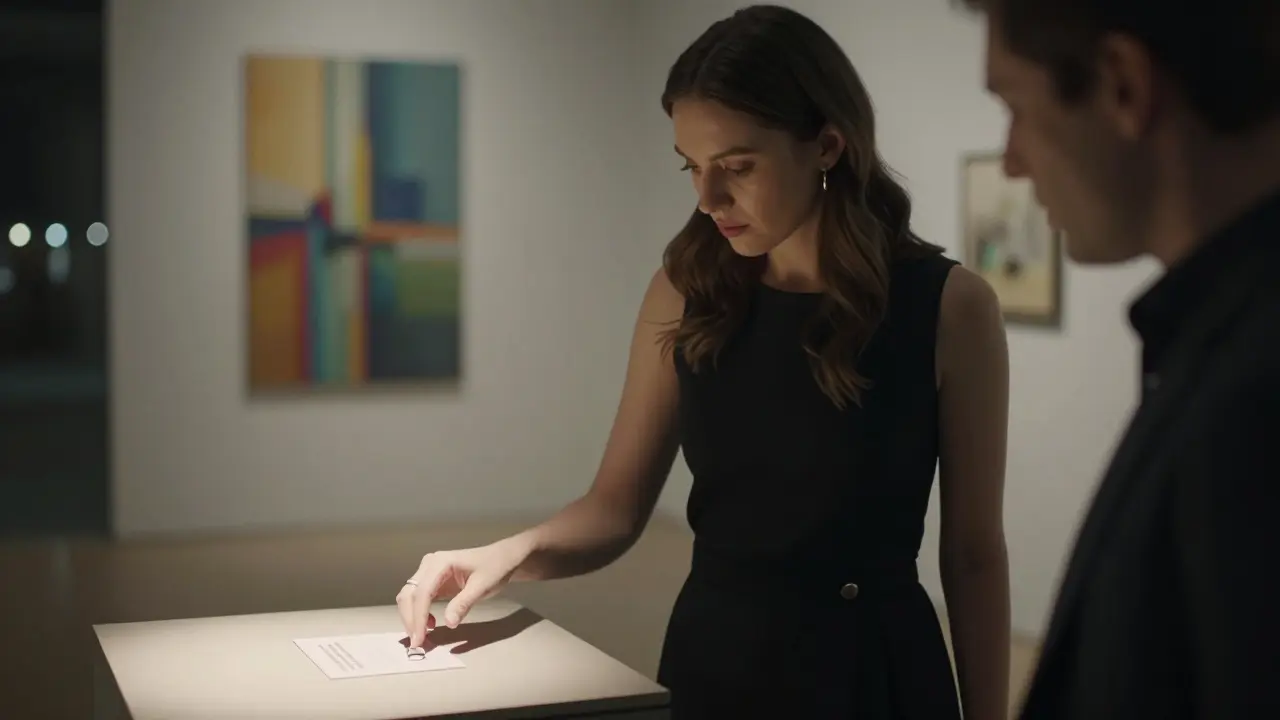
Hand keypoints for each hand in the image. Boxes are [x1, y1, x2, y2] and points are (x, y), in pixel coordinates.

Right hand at [396, 537, 530, 647]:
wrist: (502, 558)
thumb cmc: (494, 567)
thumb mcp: (482, 586)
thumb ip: (464, 603)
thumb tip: (448, 623)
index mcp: (440, 562)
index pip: (423, 592)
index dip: (419, 617)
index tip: (420, 638)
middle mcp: (429, 564)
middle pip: (409, 594)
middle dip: (410, 619)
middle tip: (418, 642)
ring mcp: (429, 572)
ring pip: (409, 597)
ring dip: (412, 618)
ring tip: (422, 637)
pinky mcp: (433, 581)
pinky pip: (418, 598)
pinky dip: (418, 613)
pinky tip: (430, 624)